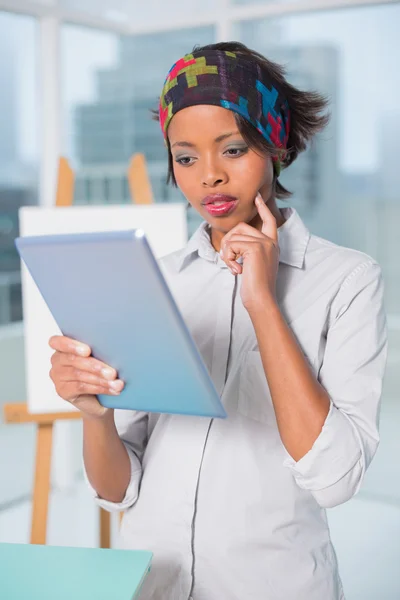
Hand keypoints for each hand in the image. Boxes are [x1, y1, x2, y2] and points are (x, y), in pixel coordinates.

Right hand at [49, 335, 124, 418]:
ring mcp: (57, 376)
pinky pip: (81, 387)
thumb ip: (99, 349)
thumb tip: (114, 347)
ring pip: (78, 374)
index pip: (57, 341)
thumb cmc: (100, 371)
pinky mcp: (62, 391)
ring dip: (100, 379)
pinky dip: (99, 388)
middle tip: (112, 373)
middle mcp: (57, 360)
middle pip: (73, 359)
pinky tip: (111, 390)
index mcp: (63, 346)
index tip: (87, 351)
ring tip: (116, 384)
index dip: (71, 345)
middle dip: (95, 366)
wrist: (100, 397)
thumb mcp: (100, 356)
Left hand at [219, 193, 279, 312]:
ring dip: (227, 253)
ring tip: (233, 267)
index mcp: (272, 245)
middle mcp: (270, 242)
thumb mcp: (252, 264)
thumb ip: (247, 250)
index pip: (268, 221)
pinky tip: (237, 270)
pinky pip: (232, 245)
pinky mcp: (255, 248)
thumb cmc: (254, 286)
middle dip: (229, 242)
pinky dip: (228, 258)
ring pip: (234, 236)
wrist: (261, 298)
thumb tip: (232, 240)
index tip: (256, 197)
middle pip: (241, 227)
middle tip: (229, 260)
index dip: (262, 208)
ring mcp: (264, 243)